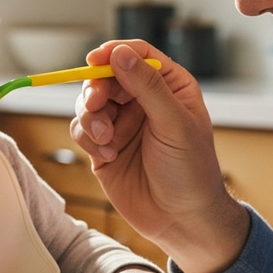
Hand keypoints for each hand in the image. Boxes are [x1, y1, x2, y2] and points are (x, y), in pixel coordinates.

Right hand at [70, 41, 249, 272]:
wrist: (181, 220)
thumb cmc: (191, 170)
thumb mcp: (174, 123)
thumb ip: (147, 86)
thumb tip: (119, 53)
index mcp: (169, 86)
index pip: (138, 54)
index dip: (114, 52)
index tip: (95, 59)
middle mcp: (143, 100)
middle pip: (106, 75)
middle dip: (96, 88)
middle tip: (95, 104)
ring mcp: (121, 122)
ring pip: (89, 102)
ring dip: (90, 117)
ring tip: (105, 138)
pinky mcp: (103, 145)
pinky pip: (82, 129)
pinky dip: (88, 139)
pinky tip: (108, 155)